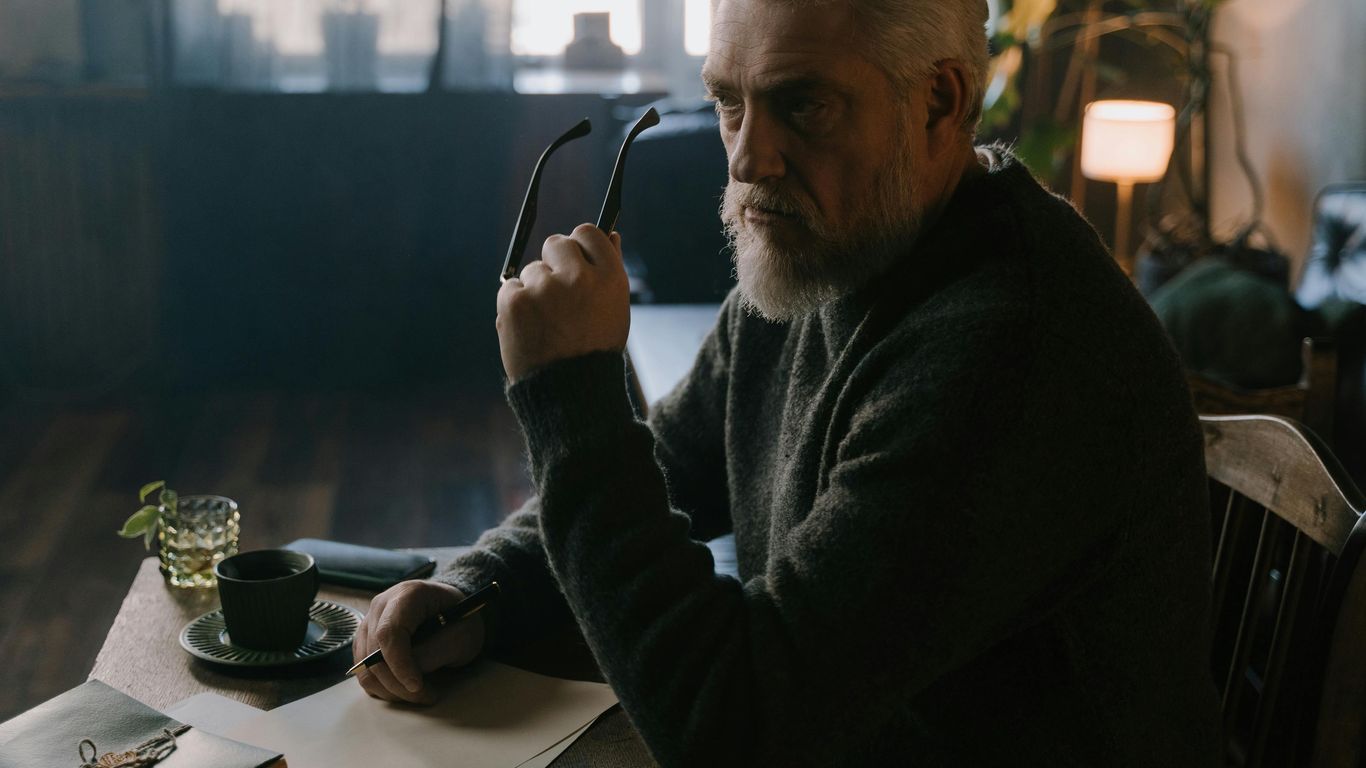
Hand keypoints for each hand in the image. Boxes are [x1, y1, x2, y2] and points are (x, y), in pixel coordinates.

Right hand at [352, 580, 484, 703]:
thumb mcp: (460, 635)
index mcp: (407, 594)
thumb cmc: (460, 620)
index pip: (390, 632)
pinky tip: (406, 687)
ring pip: (365, 669)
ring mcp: (369, 623)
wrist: (452, 612)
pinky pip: (364, 673)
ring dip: (391, 690)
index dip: (399, 663)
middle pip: (374, 654)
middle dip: (399, 684)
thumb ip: (433, 653)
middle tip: (428, 696)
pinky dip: (383, 687)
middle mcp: (381, 606)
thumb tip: (407, 678)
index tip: (417, 686)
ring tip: (420, 693)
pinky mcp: (365, 642)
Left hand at [497, 224, 630, 382]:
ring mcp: (544, 288)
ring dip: (535, 289)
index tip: (576, 259)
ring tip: (547, 323)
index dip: (580, 246)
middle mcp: (578, 277)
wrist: (569, 393)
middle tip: (558, 294)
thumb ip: (610, 269)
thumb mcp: (615, 310)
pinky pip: (510, 288)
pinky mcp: (515, 301)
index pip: (588, 233)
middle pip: (556, 243)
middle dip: (555, 262)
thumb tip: (611, 234)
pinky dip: (516, 305)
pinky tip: (529, 328)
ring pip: (532, 270)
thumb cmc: (595, 349)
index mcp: (609, 277)